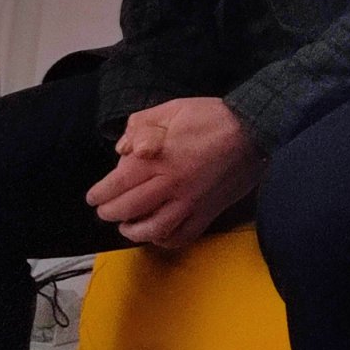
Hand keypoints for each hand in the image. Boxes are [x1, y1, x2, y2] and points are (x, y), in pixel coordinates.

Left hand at [87, 97, 264, 249]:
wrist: (255, 127)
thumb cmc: (213, 116)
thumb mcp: (173, 109)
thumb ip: (142, 125)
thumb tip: (123, 149)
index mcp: (159, 159)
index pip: (117, 184)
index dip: (100, 193)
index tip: (94, 196)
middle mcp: (172, 184)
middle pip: (128, 209)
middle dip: (109, 212)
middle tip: (105, 209)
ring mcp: (191, 201)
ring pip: (153, 230)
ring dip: (133, 231)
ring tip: (127, 225)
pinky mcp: (208, 211)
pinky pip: (182, 236)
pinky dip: (165, 240)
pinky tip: (158, 234)